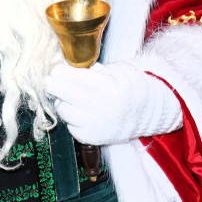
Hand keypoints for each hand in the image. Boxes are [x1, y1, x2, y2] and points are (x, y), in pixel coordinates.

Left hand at [46, 59, 182, 145]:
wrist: (148, 113)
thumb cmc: (129, 87)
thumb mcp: (116, 70)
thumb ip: (92, 68)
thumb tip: (68, 64)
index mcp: (103, 85)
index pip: (68, 75)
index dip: (58, 71)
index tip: (55, 69)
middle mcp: (96, 105)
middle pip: (59, 90)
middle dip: (53, 83)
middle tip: (53, 80)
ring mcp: (92, 123)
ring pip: (61, 109)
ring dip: (62, 101)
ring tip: (70, 98)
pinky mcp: (90, 137)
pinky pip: (69, 125)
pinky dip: (71, 118)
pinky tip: (80, 112)